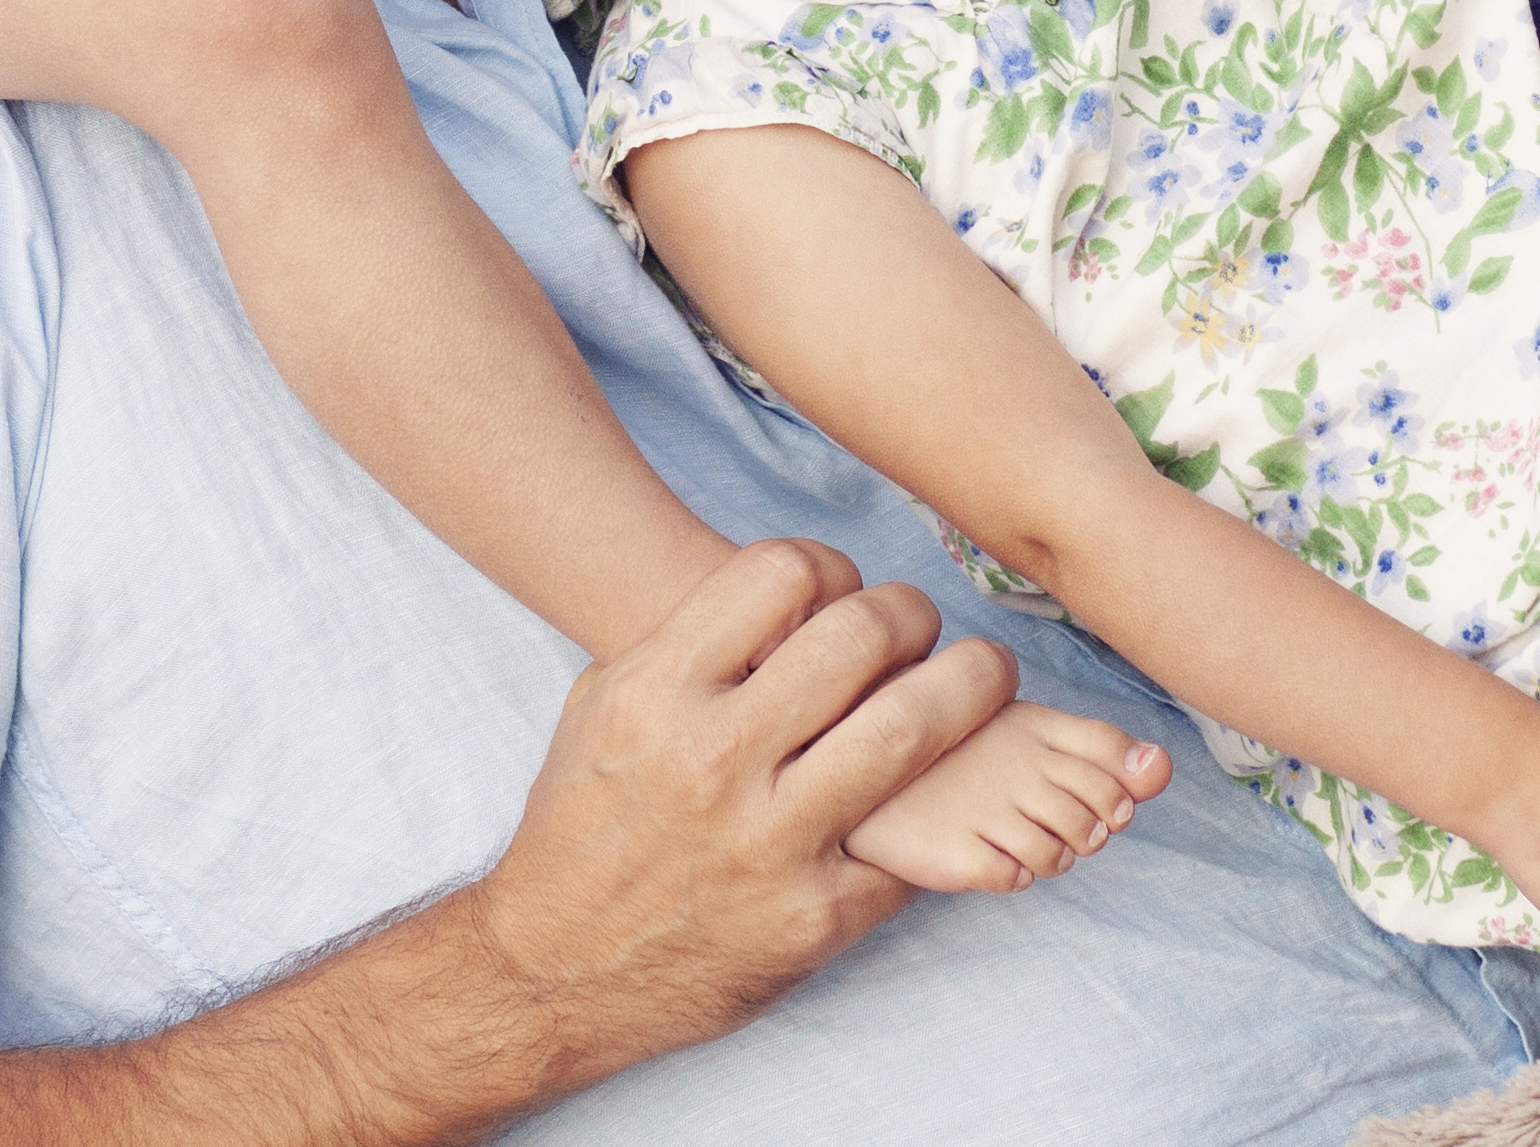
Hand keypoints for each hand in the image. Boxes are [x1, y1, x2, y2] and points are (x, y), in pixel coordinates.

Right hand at [460, 542, 1008, 1068]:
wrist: (554, 972)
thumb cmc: (584, 826)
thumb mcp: (606, 705)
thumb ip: (692, 643)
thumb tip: (791, 592)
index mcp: (657, 693)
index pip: (782, 572)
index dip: (832, 566)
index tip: (845, 591)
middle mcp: (713, 760)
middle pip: (862, 633)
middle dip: (912, 613)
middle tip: (920, 628)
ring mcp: (771, 842)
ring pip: (911, 725)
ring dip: (972, 685)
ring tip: (985, 676)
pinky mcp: (818, 915)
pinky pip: (915, 836)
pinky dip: (945, 802)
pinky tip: (948, 785)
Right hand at [844, 695, 1168, 891]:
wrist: (865, 777)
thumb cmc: (964, 757)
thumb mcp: (1032, 738)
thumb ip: (1102, 752)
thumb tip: (1164, 768)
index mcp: (1035, 729)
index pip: (1111, 763)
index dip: (1117, 794)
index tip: (1100, 806)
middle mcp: (1014, 766)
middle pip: (1096, 818)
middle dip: (1088, 834)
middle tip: (1047, 824)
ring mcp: (983, 811)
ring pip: (1060, 856)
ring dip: (1050, 858)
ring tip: (1012, 839)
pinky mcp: (955, 856)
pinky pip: (1015, 879)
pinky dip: (1012, 874)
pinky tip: (988, 854)